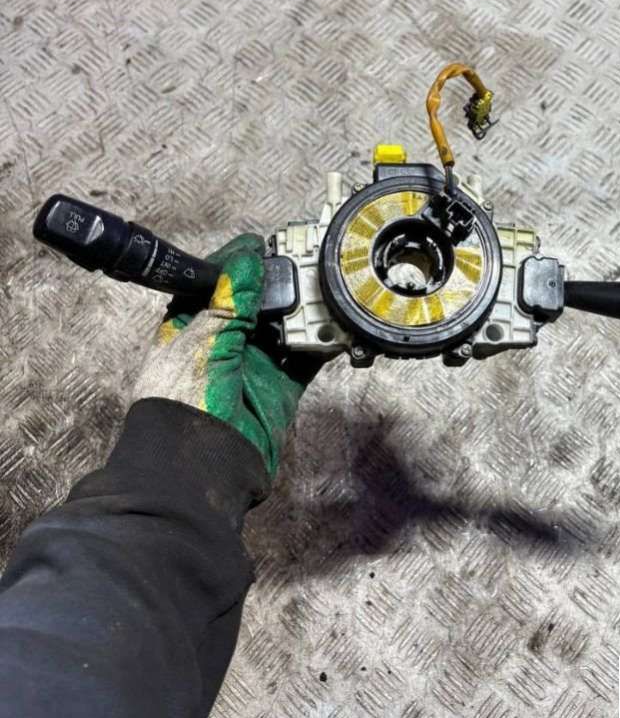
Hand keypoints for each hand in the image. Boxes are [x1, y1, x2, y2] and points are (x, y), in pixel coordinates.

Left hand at [133, 233, 319, 474]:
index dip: (246, 262)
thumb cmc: (184, 404)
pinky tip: (337, 328)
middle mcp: (223, 340)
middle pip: (260, 300)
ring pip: (285, 326)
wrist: (199, 471)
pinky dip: (322, 344)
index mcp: (192, 323)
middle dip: (284, 284)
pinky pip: (305, 359)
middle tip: (309, 265)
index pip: (222, 279)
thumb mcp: (205, 341)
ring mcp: (252, 365)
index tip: (272, 246)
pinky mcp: (278, 388)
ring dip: (306, 311)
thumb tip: (248, 256)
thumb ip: (231, 299)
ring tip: (327, 292)